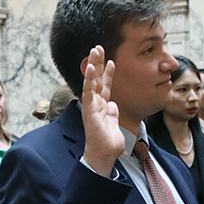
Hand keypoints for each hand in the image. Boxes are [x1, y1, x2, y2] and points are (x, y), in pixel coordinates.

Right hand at [81, 46, 122, 175]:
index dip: (108, 73)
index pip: (105, 86)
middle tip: (99, 47)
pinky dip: (89, 79)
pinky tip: (90, 67)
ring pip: (92, 81)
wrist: (104, 155)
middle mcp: (96, 104)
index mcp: (103, 107)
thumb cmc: (108, 144)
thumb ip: (113, 114)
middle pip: (97, 79)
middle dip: (98, 63)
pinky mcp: (89, 110)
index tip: (111, 61)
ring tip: (95, 50)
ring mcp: (92, 106)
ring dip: (93, 65)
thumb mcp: (115, 124)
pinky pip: (89, 91)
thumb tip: (113, 105)